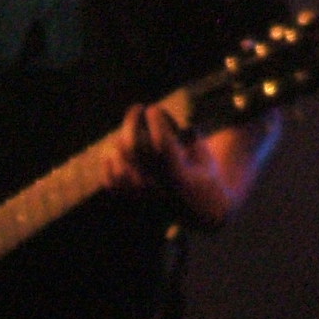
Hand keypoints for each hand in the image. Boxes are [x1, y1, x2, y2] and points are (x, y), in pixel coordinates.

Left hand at [112, 103, 226, 224]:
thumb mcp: (208, 157)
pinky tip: (117, 152)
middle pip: (133, 147)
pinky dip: (110, 162)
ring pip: (118, 159)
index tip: (154, 108)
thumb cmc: (205, 176)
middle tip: (138, 108)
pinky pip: (110, 179)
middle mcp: (157, 187)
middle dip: (132, 121)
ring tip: (130, 132)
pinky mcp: (130, 200)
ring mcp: (140, 194)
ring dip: (121, 139)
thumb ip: (192, 138)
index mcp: (180, 178)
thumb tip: (173, 121)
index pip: (162, 144)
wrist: (200, 210)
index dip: (156, 122)